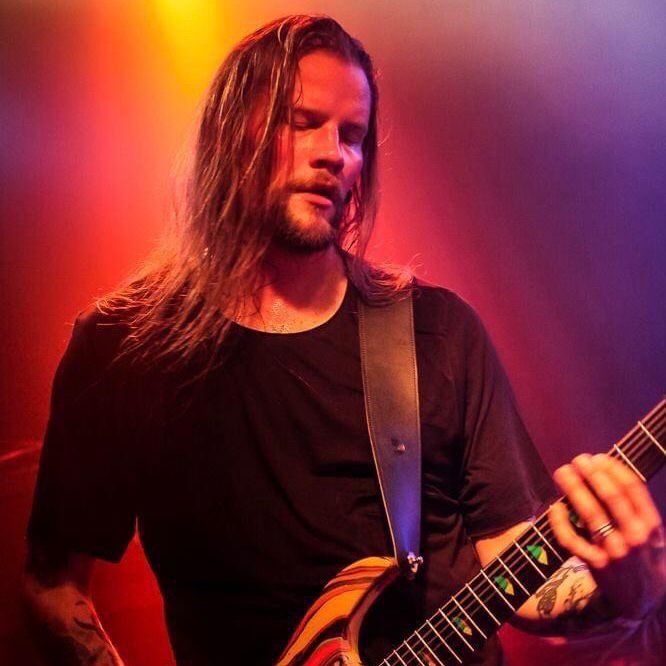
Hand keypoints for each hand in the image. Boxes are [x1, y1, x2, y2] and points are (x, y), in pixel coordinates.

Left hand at [549, 453, 665, 618]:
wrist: (644, 601)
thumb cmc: (643, 557)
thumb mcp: (653, 535)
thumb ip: (635, 509)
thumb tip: (605, 473)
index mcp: (651, 525)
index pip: (633, 488)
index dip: (613, 468)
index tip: (598, 457)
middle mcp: (635, 537)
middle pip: (611, 497)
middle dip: (592, 474)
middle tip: (578, 460)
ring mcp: (615, 551)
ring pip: (591, 513)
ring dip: (574, 488)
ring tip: (563, 472)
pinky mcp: (595, 565)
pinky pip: (572, 539)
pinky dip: (560, 521)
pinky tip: (555, 506)